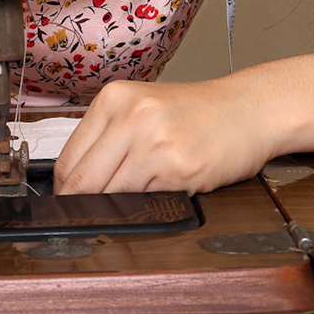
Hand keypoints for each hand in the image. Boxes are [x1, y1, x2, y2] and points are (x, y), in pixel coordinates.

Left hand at [53, 78, 273, 194]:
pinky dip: (147, 207)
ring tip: (135, 199)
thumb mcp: (143, 108)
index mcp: (114, 99)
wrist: (249, 109)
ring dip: (118, 208)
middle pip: (82, 182)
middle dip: (82, 205)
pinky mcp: (180, 169)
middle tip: (90, 215)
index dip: (65, 188)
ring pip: (111, 196)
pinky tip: (161, 193)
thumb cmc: (196, 113)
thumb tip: (72, 183)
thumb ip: (108, 137)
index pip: (67, 158)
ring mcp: (155, 143)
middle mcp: (132, 116)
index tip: (70, 202)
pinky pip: (146, 202)